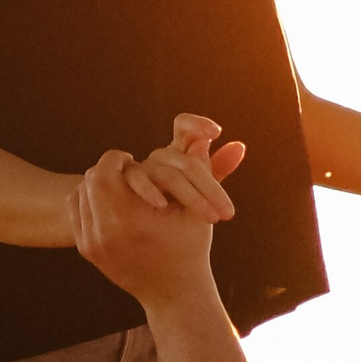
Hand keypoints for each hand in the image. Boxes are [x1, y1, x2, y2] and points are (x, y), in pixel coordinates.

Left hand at [72, 117, 242, 305]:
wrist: (173, 293)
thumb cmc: (189, 249)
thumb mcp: (194, 209)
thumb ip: (194, 171)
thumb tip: (201, 138)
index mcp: (130, 218)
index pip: (106, 169)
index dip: (118, 159)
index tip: (132, 160)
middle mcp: (105, 231)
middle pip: (90, 179)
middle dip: (107, 170)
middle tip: (123, 171)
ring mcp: (93, 243)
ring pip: (81, 194)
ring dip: (98, 186)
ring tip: (118, 186)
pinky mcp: (87, 251)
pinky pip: (78, 214)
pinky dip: (90, 204)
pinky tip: (109, 203)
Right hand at [128, 112, 244, 218]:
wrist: (136, 237)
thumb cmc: (169, 213)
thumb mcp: (197, 193)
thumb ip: (215, 169)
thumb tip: (239, 145)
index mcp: (178, 155)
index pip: (184, 128)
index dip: (196, 124)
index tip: (215, 132)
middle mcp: (159, 158)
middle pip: (186, 162)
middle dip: (211, 188)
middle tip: (228, 214)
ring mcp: (140, 169)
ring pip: (168, 174)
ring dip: (192, 196)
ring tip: (210, 218)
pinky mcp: (121, 181)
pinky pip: (136, 179)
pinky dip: (148, 189)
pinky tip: (162, 204)